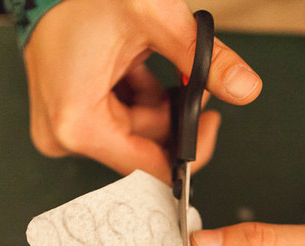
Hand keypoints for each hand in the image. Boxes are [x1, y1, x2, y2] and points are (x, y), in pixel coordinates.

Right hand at [22, 0, 262, 180]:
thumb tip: (244, 88)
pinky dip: (132, 94)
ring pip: (131, 131)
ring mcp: (60, 126)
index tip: (209, 126)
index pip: (148, 167)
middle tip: (188, 75)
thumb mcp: (155, 19)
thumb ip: (205, 59)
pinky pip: (113, 118)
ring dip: (151, 99)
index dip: (188, 150)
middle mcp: (62, 134)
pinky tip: (130, 64)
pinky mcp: (64, 115)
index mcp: (78, 123)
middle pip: (141, 146)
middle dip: (170, 112)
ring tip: (146, 57)